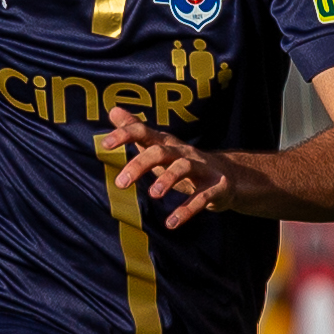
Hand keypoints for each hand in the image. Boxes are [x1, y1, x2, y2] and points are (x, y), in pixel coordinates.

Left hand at [107, 106, 236, 229]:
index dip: (125, 135)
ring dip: (167, 180)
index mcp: (167, 143)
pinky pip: (201, 198)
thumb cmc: (184, 162)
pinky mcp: (216, 187)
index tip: (105, 144)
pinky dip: (186, 210)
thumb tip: (113, 110)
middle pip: (160, 151)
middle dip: (140, 164)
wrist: (228, 178)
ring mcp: (202, 168)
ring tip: (153, 195)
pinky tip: (171, 223)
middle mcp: (183, 152)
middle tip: (120, 183)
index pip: (144, 132)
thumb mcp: (159, 147)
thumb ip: (136, 130)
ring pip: (183, 168)